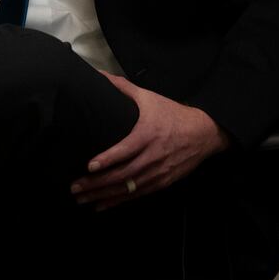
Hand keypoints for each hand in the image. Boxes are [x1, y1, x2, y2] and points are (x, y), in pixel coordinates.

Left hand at [69, 73, 229, 210]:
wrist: (204, 133)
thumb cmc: (172, 113)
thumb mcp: (149, 97)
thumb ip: (123, 87)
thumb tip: (99, 74)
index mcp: (148, 134)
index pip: (126, 150)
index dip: (108, 159)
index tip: (89, 166)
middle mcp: (153, 156)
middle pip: (123, 174)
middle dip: (97, 183)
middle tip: (75, 188)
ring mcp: (158, 172)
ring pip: (128, 188)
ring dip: (104, 195)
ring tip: (82, 199)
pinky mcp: (162, 182)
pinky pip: (137, 195)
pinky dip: (118, 201)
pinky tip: (101, 205)